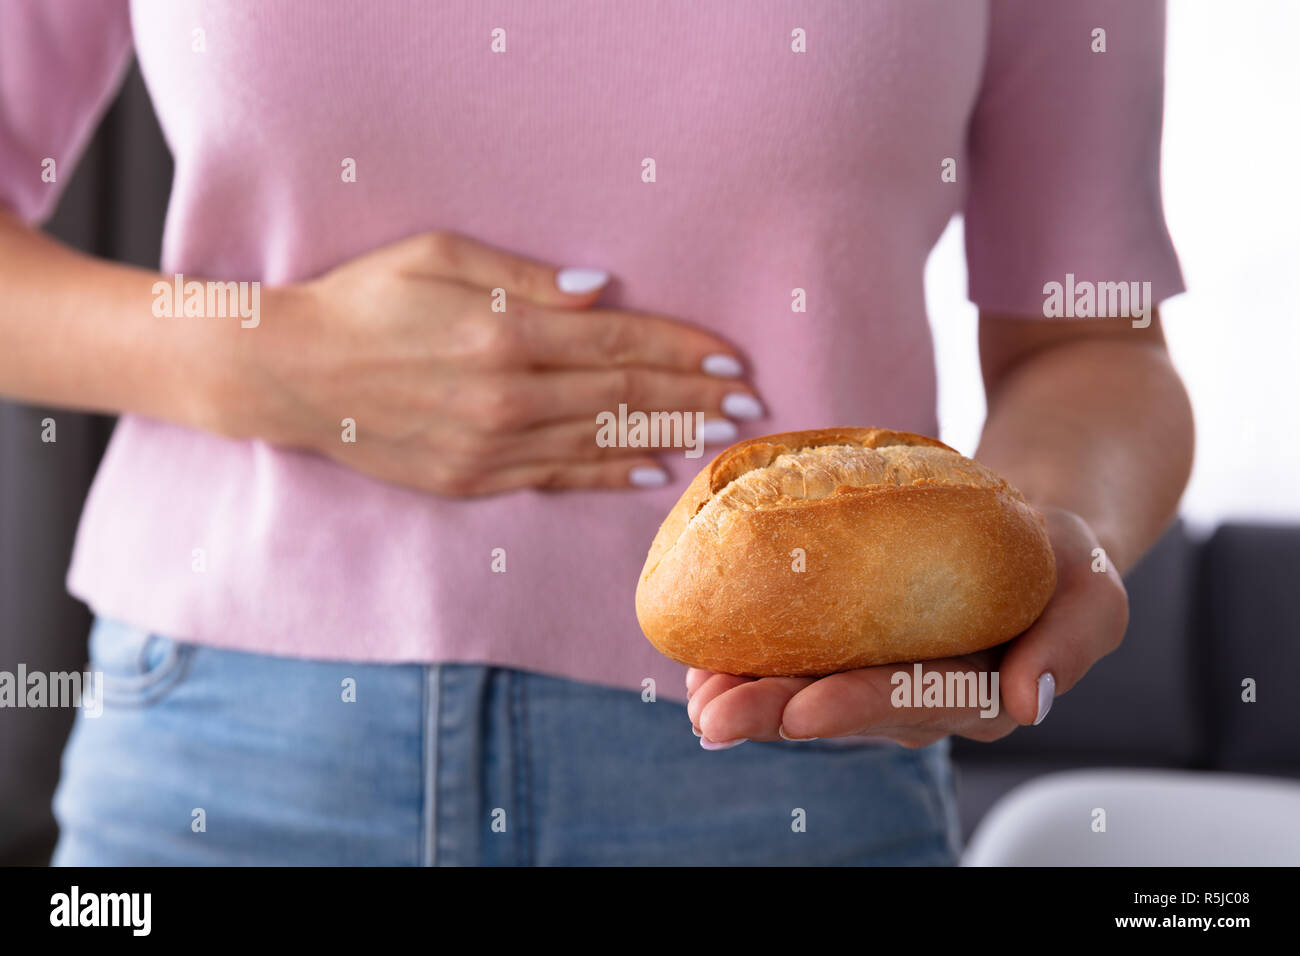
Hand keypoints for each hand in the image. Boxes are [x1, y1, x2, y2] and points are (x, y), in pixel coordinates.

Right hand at [211, 231, 761, 494]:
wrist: (291, 374)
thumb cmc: (363, 299)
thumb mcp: (436, 256)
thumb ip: (524, 278)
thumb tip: (602, 290)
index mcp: (504, 336)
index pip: (618, 344)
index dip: (682, 352)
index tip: (732, 359)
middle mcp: (506, 399)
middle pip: (623, 397)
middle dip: (694, 399)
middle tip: (750, 406)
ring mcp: (489, 448)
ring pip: (600, 444)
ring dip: (667, 439)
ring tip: (720, 438)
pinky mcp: (472, 481)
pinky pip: (557, 480)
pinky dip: (609, 479)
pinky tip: (652, 475)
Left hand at [684, 507, 1128, 747]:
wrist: (1027, 533)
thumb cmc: (1059, 561)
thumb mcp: (1092, 591)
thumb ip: (1071, 644)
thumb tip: (1031, 701)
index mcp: (981, 694)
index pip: (914, 702)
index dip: (856, 706)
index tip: (803, 710)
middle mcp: (920, 697)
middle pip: (842, 709)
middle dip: (774, 715)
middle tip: (713, 716)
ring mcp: (880, 674)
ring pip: (807, 692)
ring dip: (747, 696)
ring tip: (694, 695)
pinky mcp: (851, 647)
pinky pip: (797, 660)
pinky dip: (748, 661)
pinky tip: (701, 664)